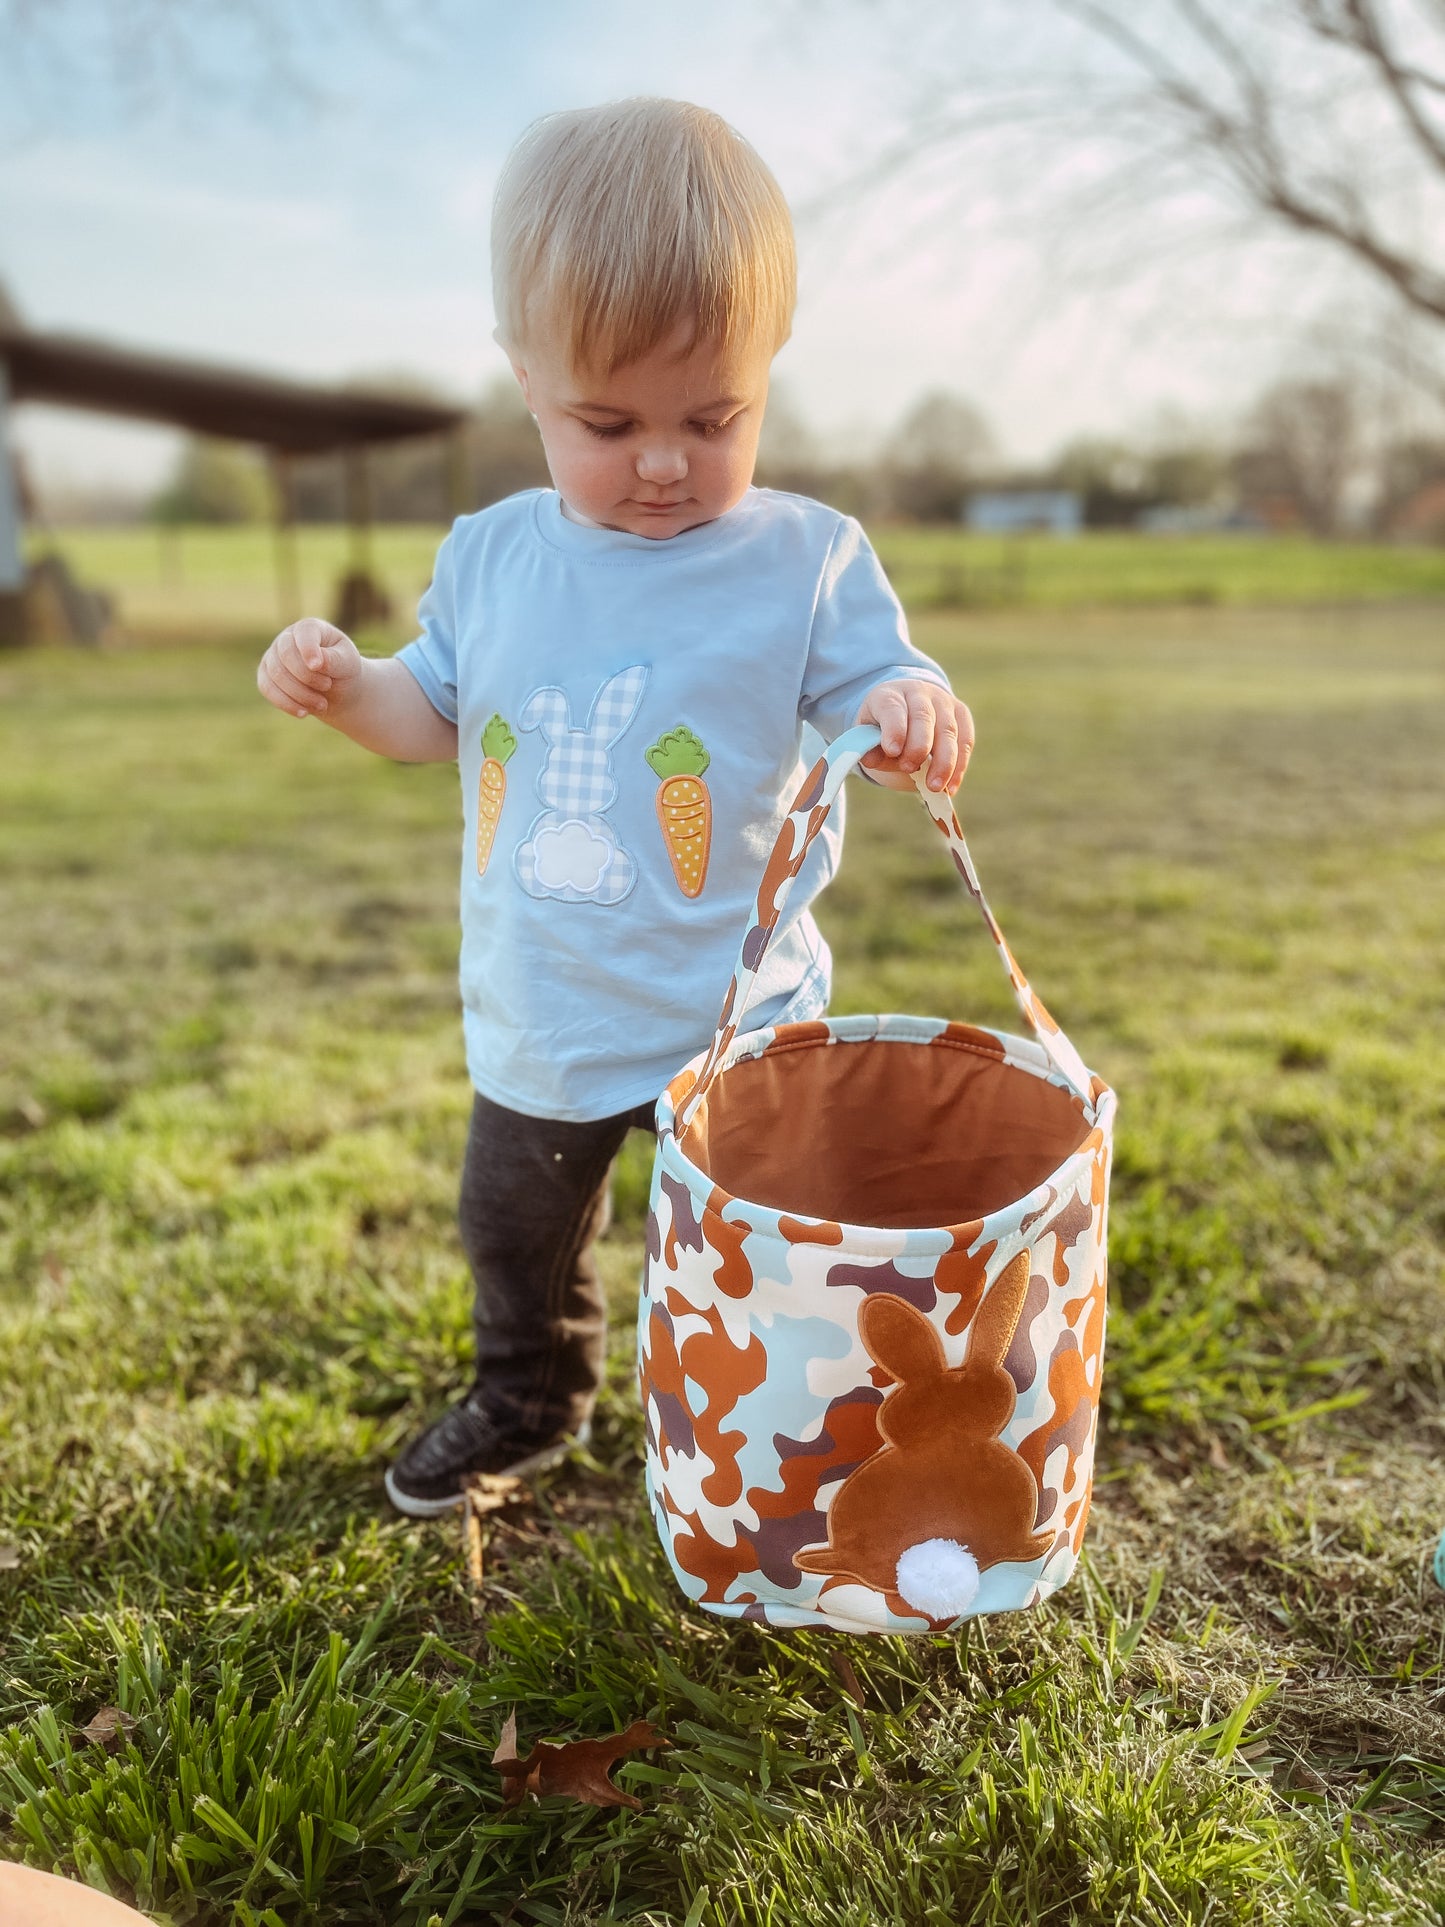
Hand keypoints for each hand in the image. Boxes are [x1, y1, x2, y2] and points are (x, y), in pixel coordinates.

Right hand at [257, 617, 361, 720]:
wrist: (337, 690)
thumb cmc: (344, 671)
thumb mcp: (348, 663)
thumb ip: (334, 660)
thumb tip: (316, 662)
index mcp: (310, 628)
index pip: (304, 633)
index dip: (308, 649)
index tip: (317, 666)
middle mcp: (287, 638)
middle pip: (285, 654)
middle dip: (307, 676)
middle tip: (328, 686)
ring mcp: (273, 656)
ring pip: (276, 674)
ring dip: (300, 694)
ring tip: (322, 705)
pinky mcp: (266, 675)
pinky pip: (266, 688)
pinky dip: (286, 703)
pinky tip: (304, 713)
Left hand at [856, 679, 973, 792]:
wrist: (906, 708)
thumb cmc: (883, 727)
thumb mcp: (867, 735)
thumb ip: (870, 748)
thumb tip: (870, 760)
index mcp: (890, 694)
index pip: (893, 707)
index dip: (894, 729)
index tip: (892, 751)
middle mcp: (918, 693)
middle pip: (924, 717)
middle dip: (918, 747)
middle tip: (909, 769)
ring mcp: (943, 701)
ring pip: (948, 730)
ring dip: (943, 761)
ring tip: (934, 786)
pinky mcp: (961, 713)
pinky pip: (965, 740)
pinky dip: (959, 766)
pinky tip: (951, 787)